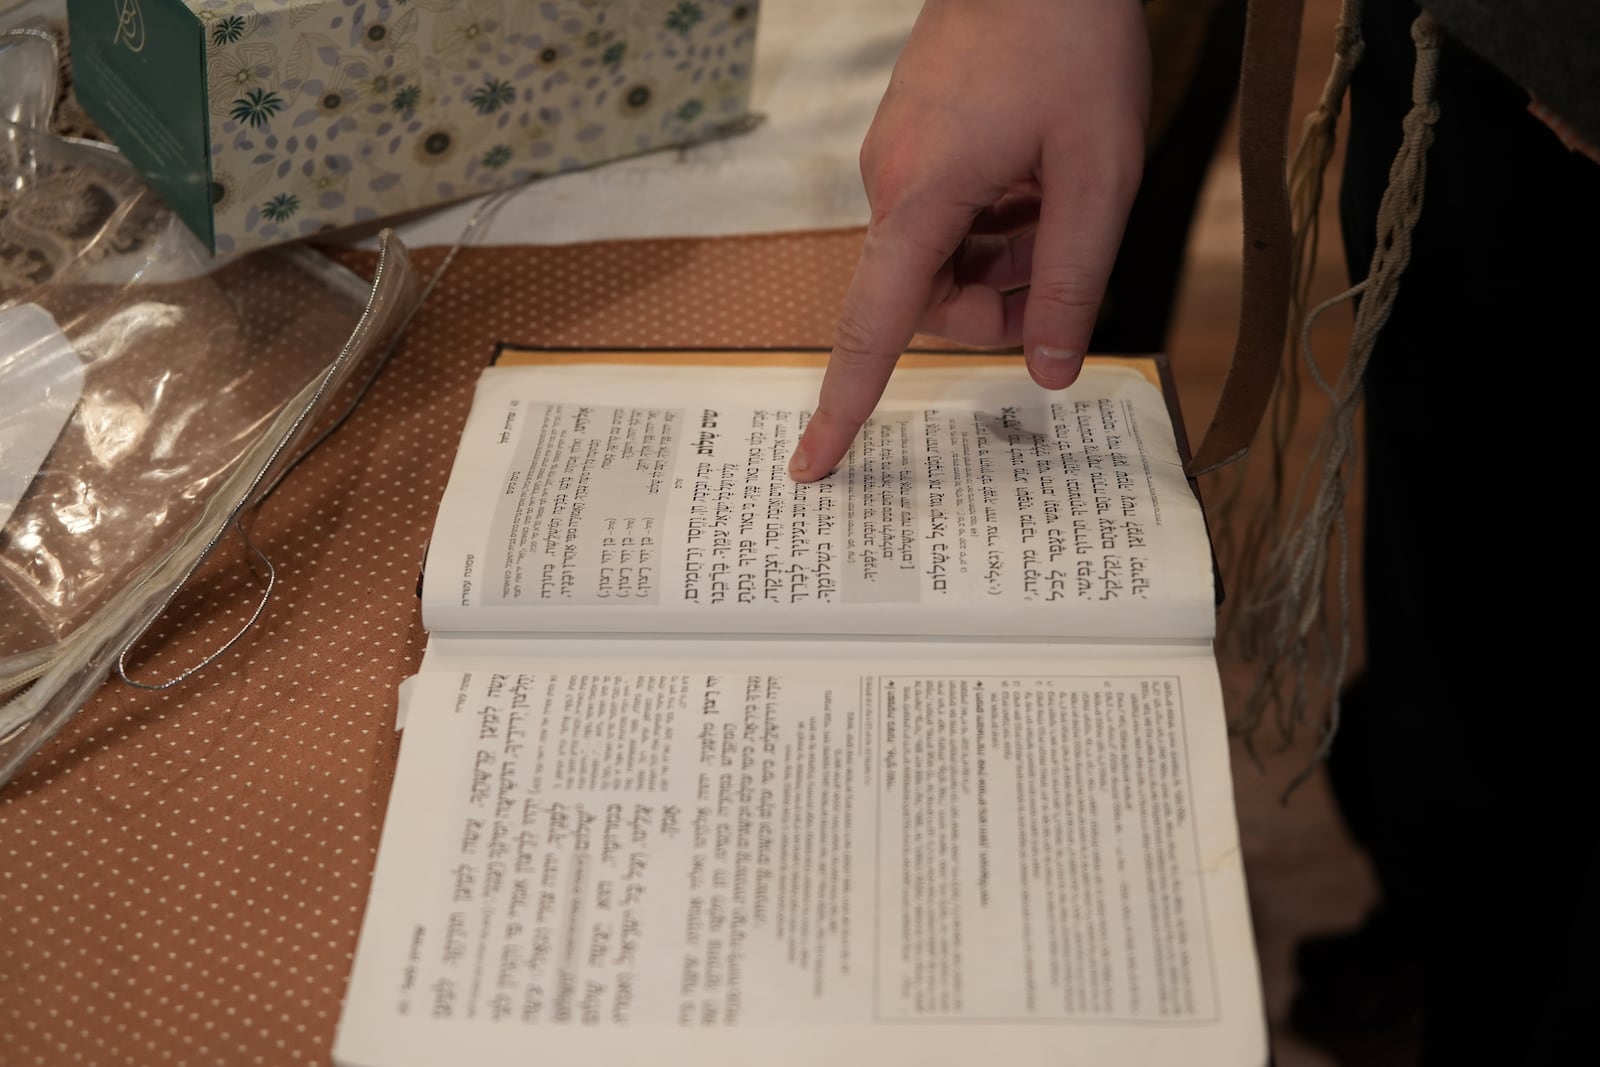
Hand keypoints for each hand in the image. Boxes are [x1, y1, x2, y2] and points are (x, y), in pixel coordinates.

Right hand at [788, 0, 1150, 480]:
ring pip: (940, 262)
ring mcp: (896, 160)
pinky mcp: (913, 143)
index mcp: (923, 195)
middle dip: (995, 307)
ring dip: (1002, 260)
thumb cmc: (1070, 40)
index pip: (872, 325)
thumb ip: (1072, 277)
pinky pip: (944, 218)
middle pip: (925, 301)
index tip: (813, 464)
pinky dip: (994, 223)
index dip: (845, 403)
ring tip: (1059, 204)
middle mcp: (890, 183)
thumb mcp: (1099, 170)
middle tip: (1062, 267)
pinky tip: (1037, 180)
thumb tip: (1050, 373)